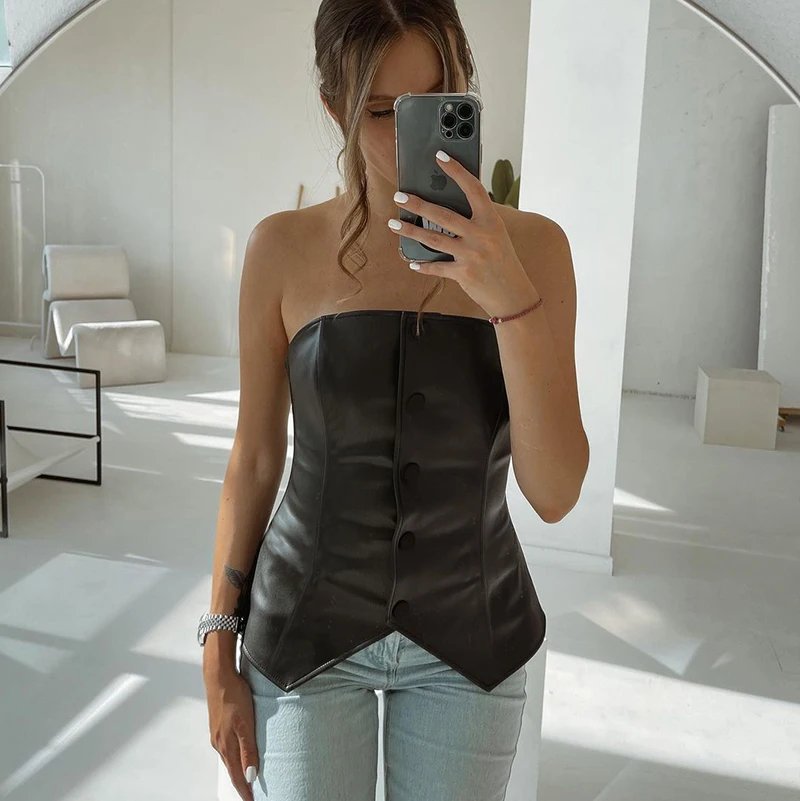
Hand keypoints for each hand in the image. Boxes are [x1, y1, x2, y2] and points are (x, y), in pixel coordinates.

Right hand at [205, 667, 258, 800]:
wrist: (219, 677)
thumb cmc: (233, 697)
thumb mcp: (245, 723)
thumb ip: (248, 749)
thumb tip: (250, 775)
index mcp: (226, 745)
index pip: (237, 776)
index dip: (245, 790)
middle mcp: (219, 743)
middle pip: (232, 770)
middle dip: (241, 784)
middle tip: (251, 795)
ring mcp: (218, 734)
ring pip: (229, 758)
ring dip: (237, 770)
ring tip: (247, 779)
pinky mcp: (218, 725)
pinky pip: (227, 747)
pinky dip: (234, 756)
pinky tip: (239, 754)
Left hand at [389, 150, 539, 317]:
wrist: (513, 294)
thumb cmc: (503, 261)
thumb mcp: (497, 235)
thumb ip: (477, 221)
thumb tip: (446, 206)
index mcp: (492, 221)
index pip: (473, 189)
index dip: (457, 171)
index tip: (440, 157)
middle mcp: (482, 235)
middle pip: (444, 215)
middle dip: (418, 205)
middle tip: (399, 197)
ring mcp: (472, 255)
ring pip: (434, 239)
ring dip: (411, 231)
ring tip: (394, 224)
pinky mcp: (464, 274)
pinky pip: (438, 267)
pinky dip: (424, 265)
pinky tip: (413, 262)